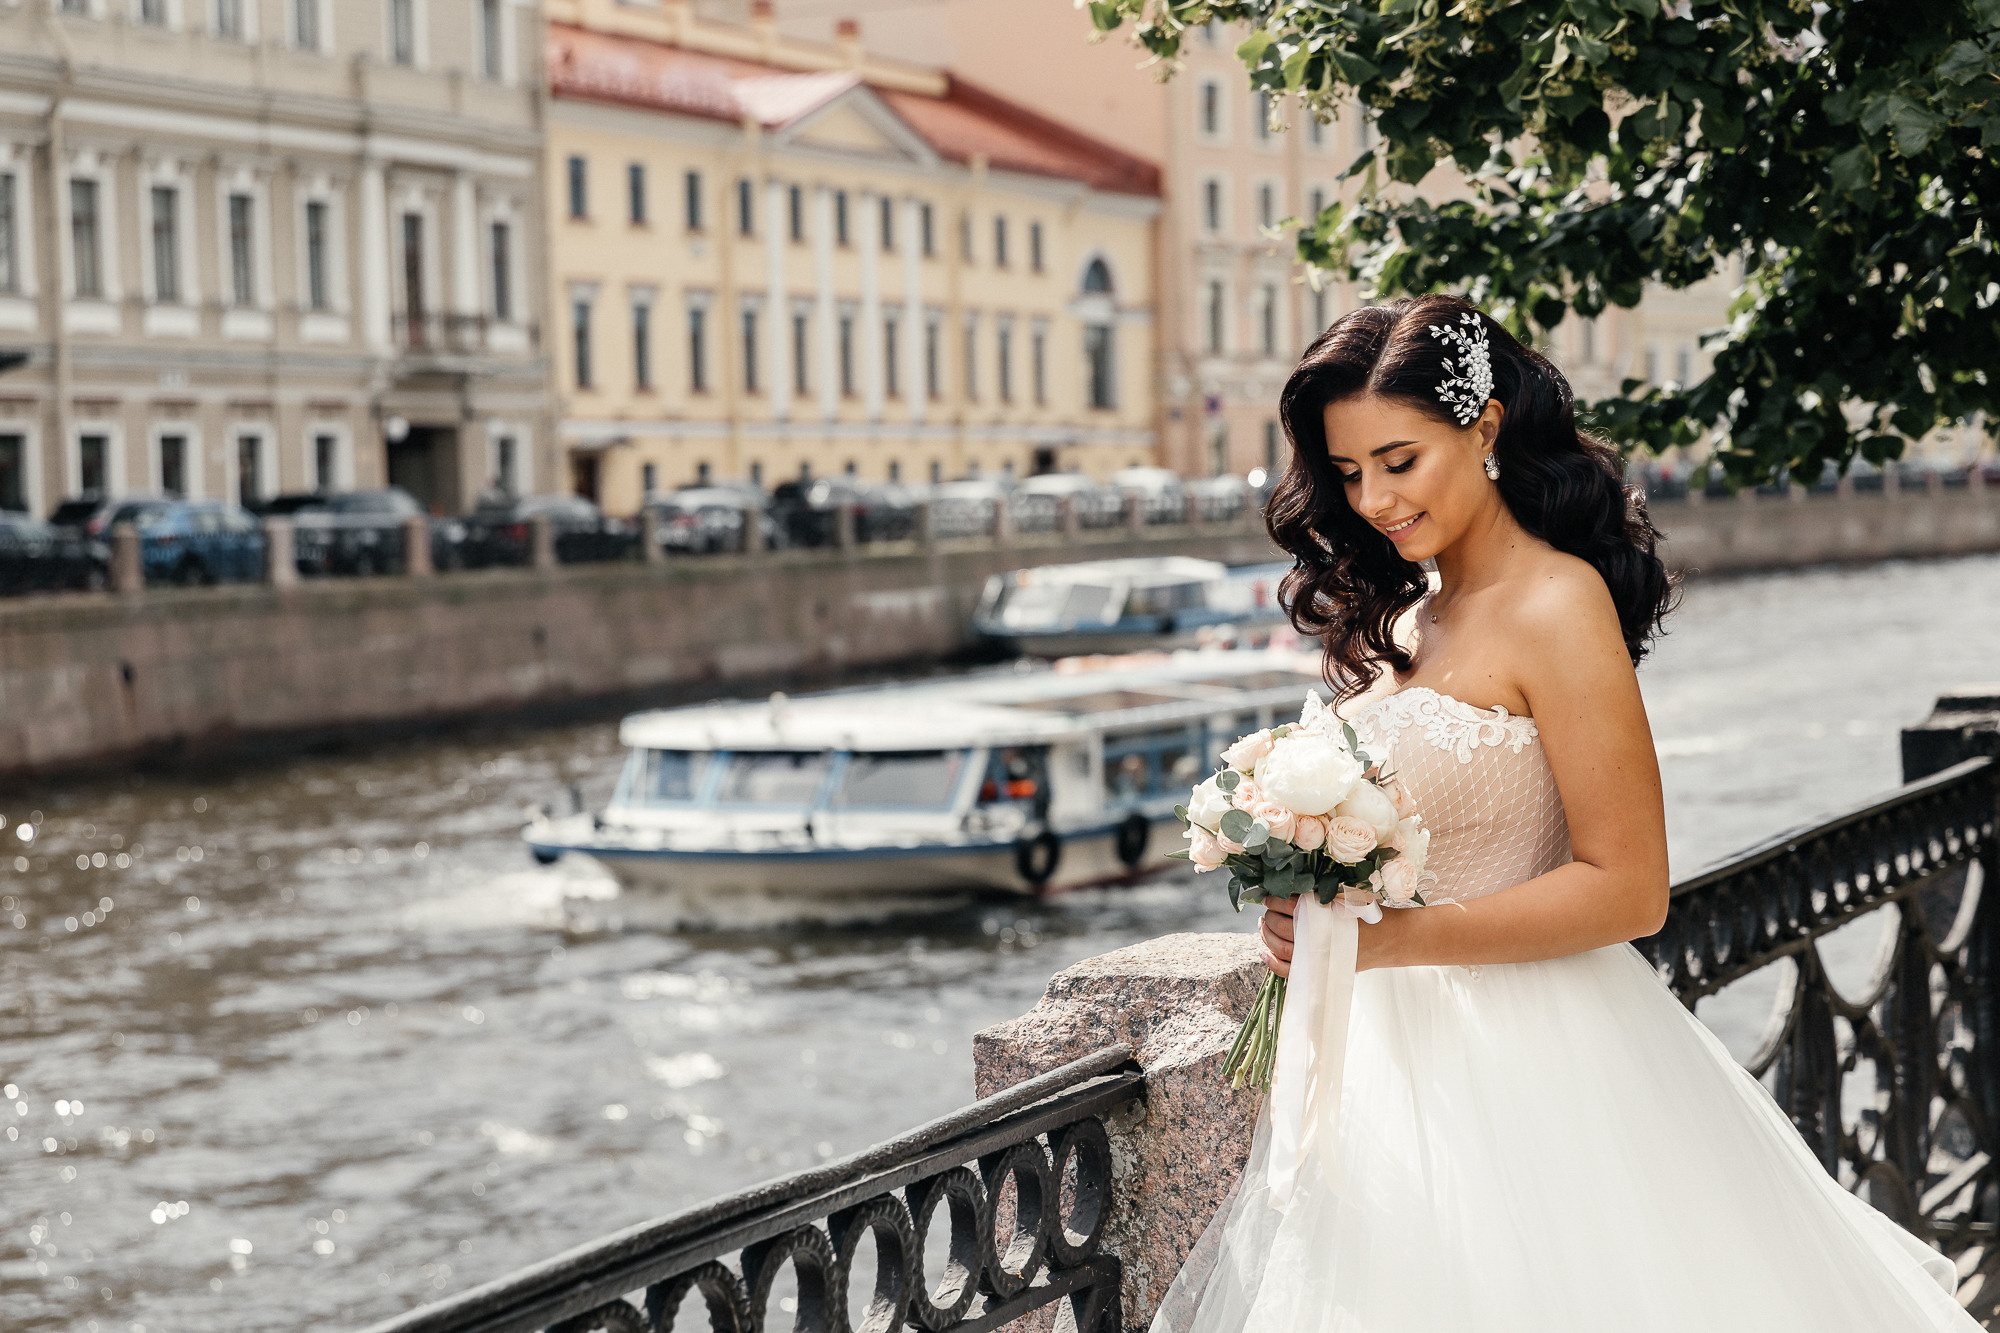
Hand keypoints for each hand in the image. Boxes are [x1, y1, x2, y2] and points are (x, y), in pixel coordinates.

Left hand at [1263, 896, 1409, 975]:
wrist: (1391, 939)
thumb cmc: (1369, 913)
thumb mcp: (1347, 895)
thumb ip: (1321, 892)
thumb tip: (1291, 887)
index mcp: (1325, 915)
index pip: (1290, 906)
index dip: (1275, 900)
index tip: (1268, 896)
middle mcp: (1319, 937)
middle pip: (1281, 927)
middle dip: (1269, 917)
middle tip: (1267, 910)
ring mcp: (1318, 956)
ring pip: (1280, 948)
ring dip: (1266, 936)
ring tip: (1264, 925)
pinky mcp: (1320, 969)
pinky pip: (1289, 971)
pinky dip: (1272, 962)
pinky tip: (1264, 952)